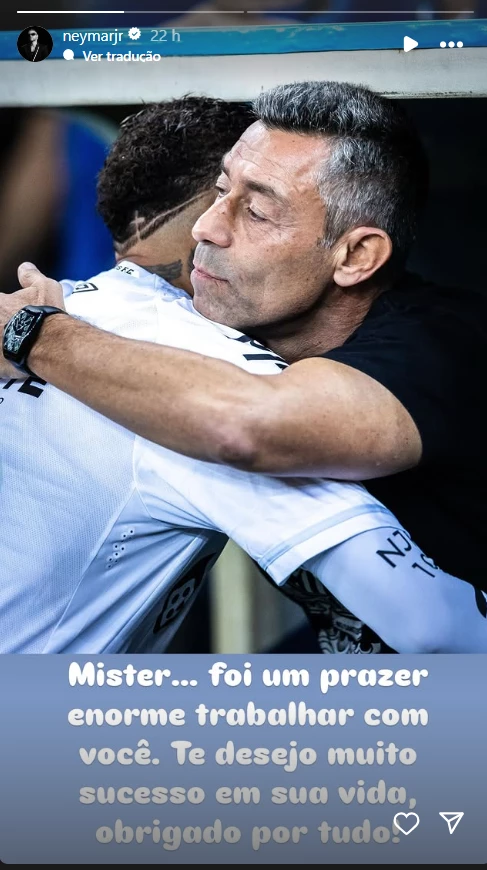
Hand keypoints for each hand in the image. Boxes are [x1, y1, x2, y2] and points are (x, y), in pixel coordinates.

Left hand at [0, 262, 64, 377]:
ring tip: (13, 346)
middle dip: (3, 328)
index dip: (5, 310)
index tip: (12, 317)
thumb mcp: (45, 287)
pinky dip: (3, 363)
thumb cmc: (46, 315)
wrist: (50, 343)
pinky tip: (11, 363)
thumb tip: (25, 267)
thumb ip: (31, 276)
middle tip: (14, 332)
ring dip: (3, 343)